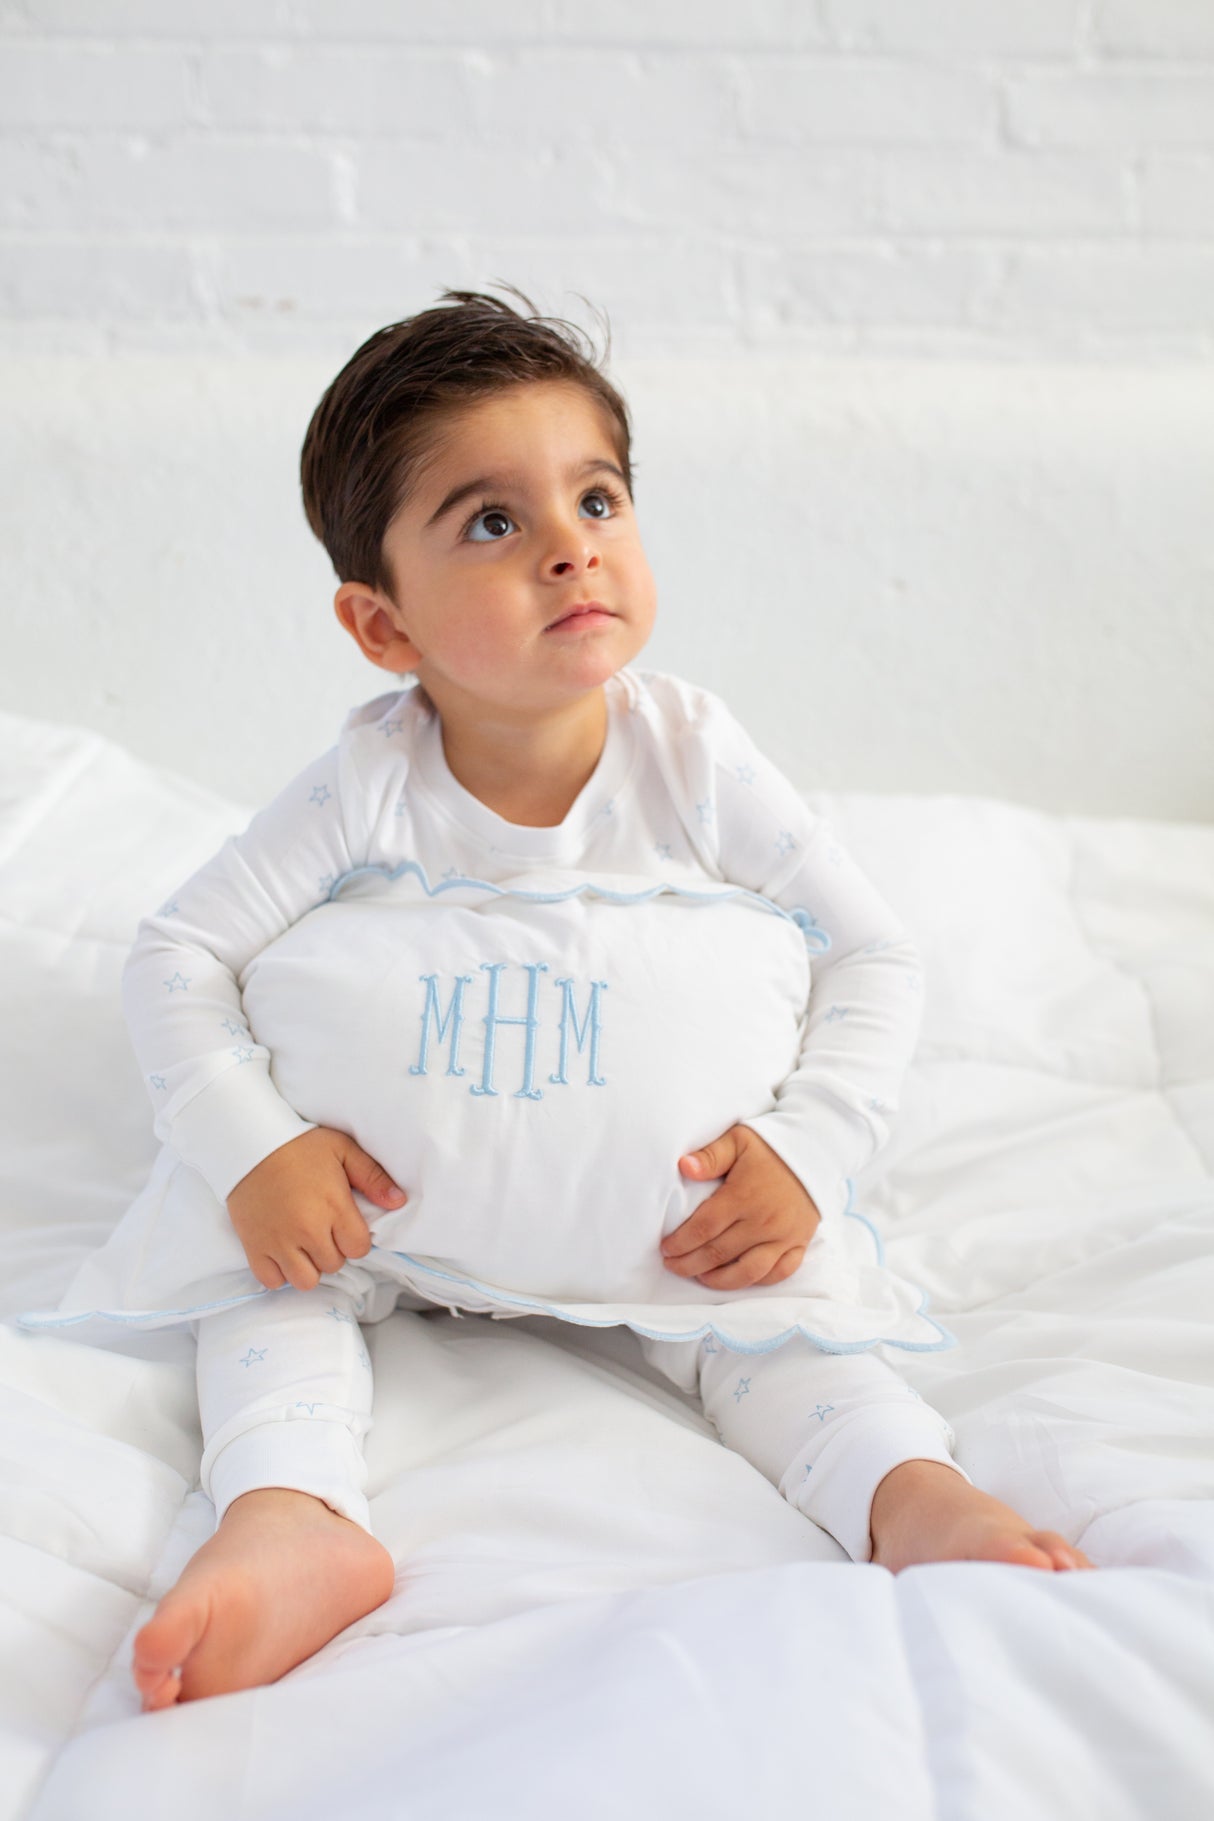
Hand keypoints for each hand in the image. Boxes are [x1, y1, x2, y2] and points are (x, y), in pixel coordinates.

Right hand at [226, 1126, 406, 1292]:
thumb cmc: (299, 1145)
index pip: (359, 1249)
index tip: (343, 1224)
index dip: (354, 1239)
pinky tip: (283, 1252)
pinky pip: (272, 1281)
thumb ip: (374, 1177)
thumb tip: (399, 1202)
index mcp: (334, 1207)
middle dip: (332, 1250)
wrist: (249, 1143)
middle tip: (321, 1227)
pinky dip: (279, 1273)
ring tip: (303, 1244)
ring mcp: (279, 1242)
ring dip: (308, 1266)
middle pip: (333, 1265)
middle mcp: (308, 1230)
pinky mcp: (254, 1248)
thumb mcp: (343, 1150)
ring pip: (305, 1280)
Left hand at [660, 1124, 820, 1289]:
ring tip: (700, 1277)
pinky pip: (778, 1273)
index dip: (681, 1242)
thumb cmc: (770, 1146)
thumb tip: (683, 1166)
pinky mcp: (799, 1243)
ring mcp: (783, 1236)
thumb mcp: (738, 1140)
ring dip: (719, 1280)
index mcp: (743, 1197)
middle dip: (689, 1264)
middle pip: (719, 1253)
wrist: (815, 1150)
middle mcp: (763, 1221)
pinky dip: (756, 1282)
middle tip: (672, 1266)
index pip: (704, 1228)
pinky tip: (737, 1279)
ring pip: (747, 1272)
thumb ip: (710, 1155)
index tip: (666, 1248)